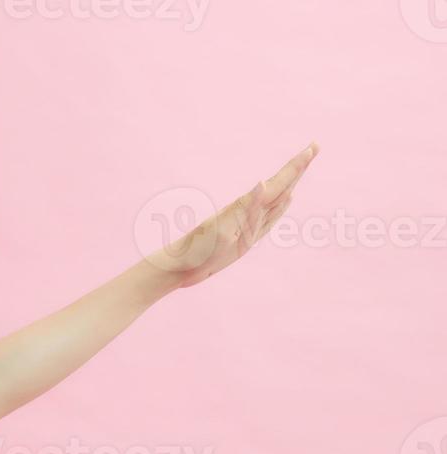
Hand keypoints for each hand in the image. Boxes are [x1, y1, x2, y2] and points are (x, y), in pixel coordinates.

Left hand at [145, 142, 319, 288]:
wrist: (177, 268)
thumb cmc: (196, 253)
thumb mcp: (222, 233)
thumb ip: (245, 210)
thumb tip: (263, 184)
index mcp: (245, 209)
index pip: (278, 182)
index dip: (296, 166)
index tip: (312, 147)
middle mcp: (248, 213)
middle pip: (281, 185)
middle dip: (299, 167)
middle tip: (314, 146)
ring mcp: (247, 224)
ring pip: (278, 199)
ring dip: (292, 182)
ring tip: (304, 166)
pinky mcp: (245, 238)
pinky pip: (270, 218)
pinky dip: (282, 206)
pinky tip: (288, 198)